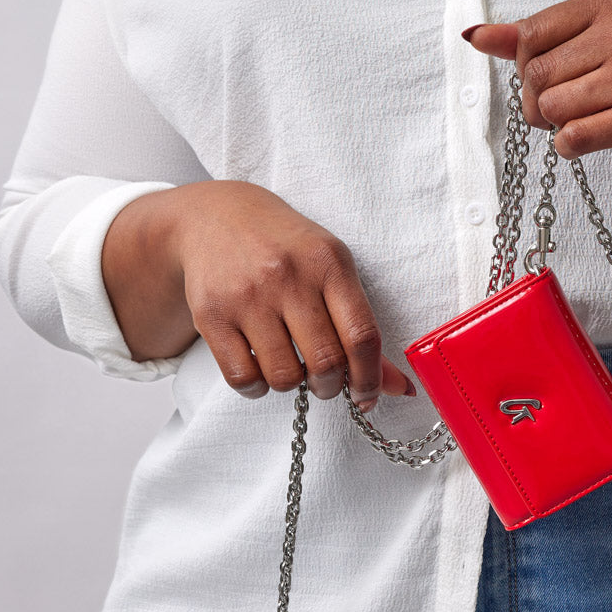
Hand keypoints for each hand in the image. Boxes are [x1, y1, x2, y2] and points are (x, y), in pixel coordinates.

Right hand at [104, 181, 414, 407]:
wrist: (217, 215)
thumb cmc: (285, 247)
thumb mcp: (331, 269)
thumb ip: (362, 327)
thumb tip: (399, 387)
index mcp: (329, 263)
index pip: (362, 336)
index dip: (370, 378)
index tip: (367, 396)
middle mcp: (288, 277)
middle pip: (326, 363)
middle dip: (331, 386)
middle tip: (326, 382)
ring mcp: (247, 296)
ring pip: (284, 377)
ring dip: (293, 384)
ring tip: (290, 364)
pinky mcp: (212, 315)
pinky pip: (243, 378)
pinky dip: (257, 387)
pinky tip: (261, 368)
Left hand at [462, 0, 611, 176]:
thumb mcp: (600, 41)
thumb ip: (536, 38)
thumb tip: (474, 35)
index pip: (532, 33)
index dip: (527, 67)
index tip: (550, 79)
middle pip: (537, 73)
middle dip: (538, 101)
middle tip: (565, 109)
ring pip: (552, 107)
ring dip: (558, 125)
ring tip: (586, 120)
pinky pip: (573, 138)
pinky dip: (571, 146)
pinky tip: (592, 139)